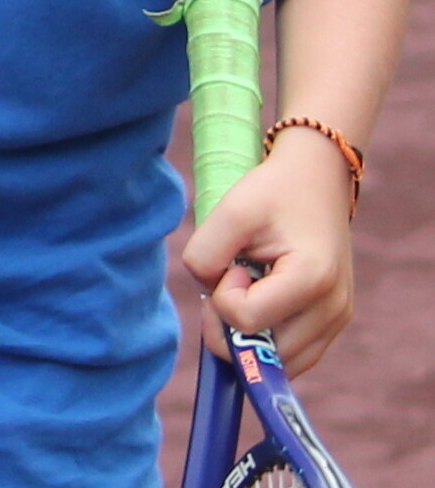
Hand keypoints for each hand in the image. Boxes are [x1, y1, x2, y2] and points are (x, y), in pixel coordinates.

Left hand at [184, 133, 357, 373]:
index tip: (233, 263)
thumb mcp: (230, 210)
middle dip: (233, 321)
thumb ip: (204, 254)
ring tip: (252, 287)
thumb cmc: (273, 192)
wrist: (316, 180)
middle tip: (238, 277)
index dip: (223, 295)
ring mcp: (339, 321)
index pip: (246, 320)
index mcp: (313, 279)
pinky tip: (261, 300)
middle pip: (264, 353)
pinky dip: (268, 339)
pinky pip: (294, 356)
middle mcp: (334, 310)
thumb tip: (208, 296)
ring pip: (279, 363)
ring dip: (251, 334)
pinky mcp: (334, 324)